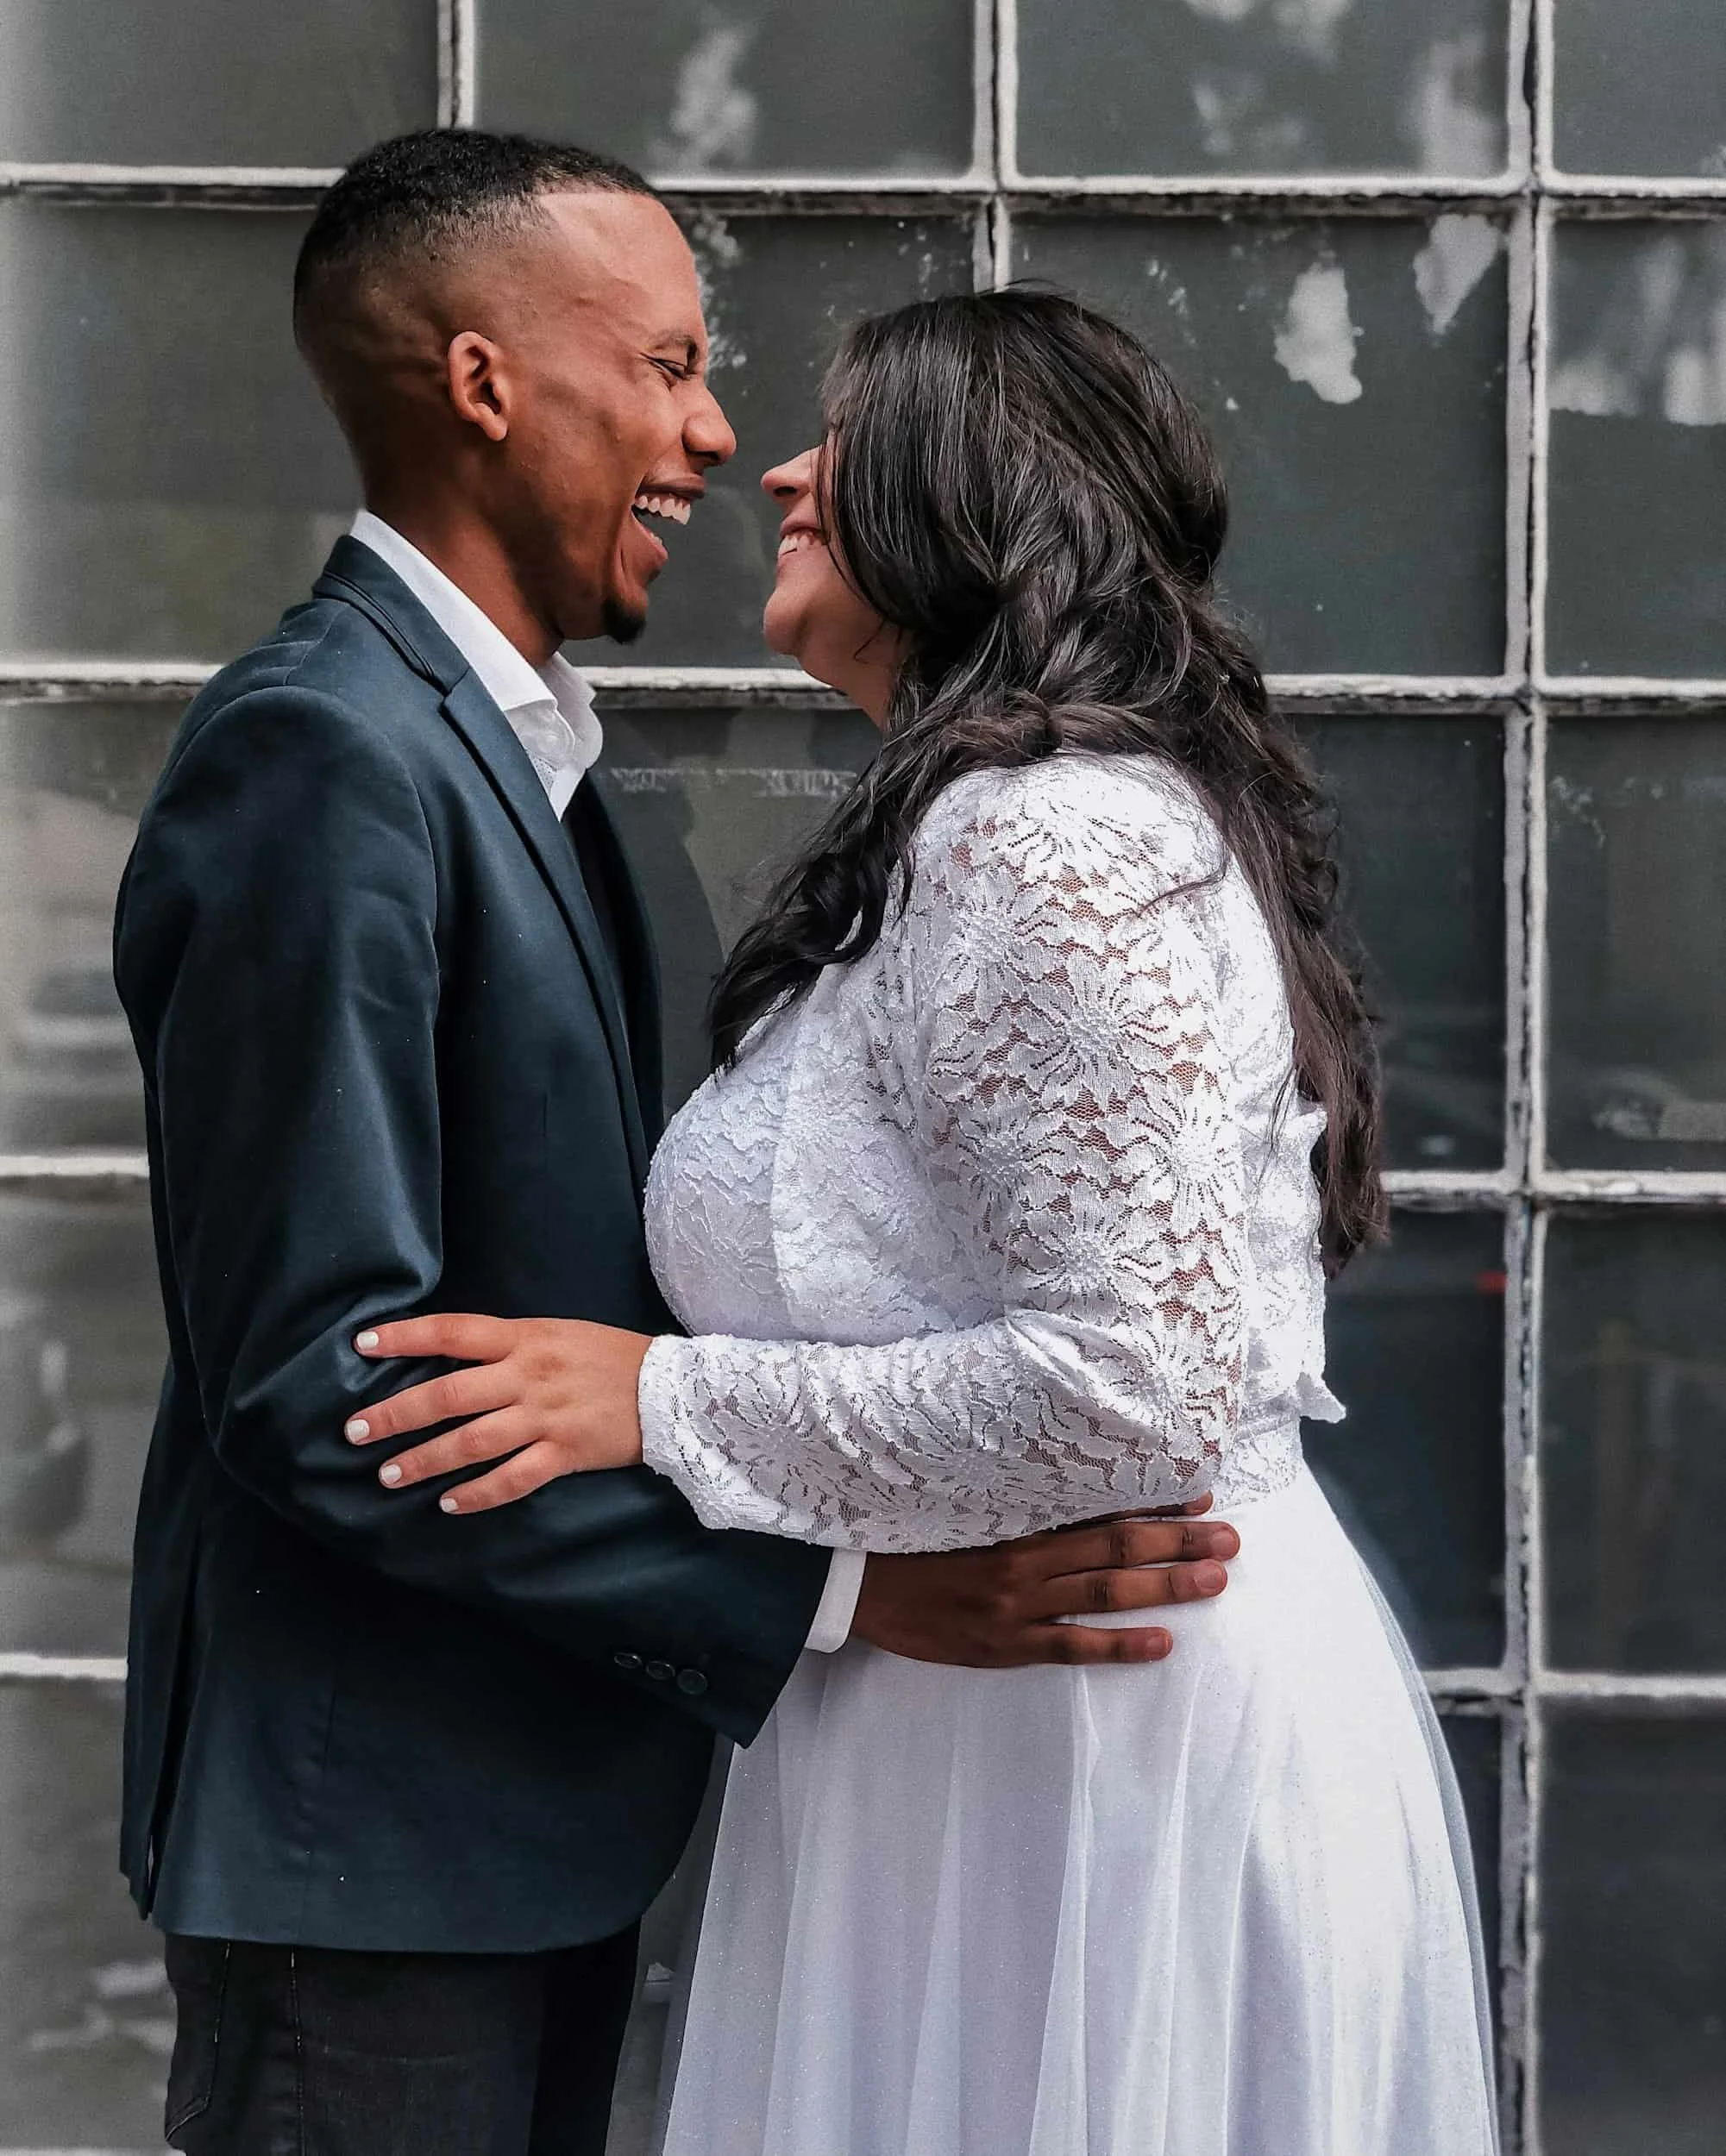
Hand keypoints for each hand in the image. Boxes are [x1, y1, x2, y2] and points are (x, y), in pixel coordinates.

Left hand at [346, 1314, 652, 1511]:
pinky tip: (449, 1504)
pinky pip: (513, 1478)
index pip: (452, 1332)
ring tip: (388, 1474)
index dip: (404, 1337)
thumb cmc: (610, 1356)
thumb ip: (509, 1348)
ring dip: (425, 1459)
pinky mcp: (565, 1453)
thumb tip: (452, 1362)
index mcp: (525, 1337)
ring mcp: (546, 1416)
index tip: (361, 1346)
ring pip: (472, 1441)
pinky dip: (477, 1494)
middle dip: (395, 1414)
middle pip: (448, 1393)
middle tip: (354, 1430)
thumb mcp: (558, 1332)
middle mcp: (529, 1375)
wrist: (672, 1387)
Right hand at [851, 1499, 1239, 1667]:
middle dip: (1178, 1542)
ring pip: (1105, 1592)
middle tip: (1231, 1537)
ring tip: (1215, 1578)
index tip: (1200, 1491)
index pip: (1098, 1505)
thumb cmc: (908, 1536)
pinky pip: (1072, 1647)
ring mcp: (1017, 1605)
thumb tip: (1070, 1479)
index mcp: (1015, 1516)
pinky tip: (1163, 1642)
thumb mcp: (961, 1503)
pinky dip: (1120, 1645)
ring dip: (1166, 1585)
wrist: (852, 1581)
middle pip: (1116, 1547)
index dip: (1152, 1501)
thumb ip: (1013, 1498)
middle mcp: (1024, 1557)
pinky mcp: (1004, 1645)